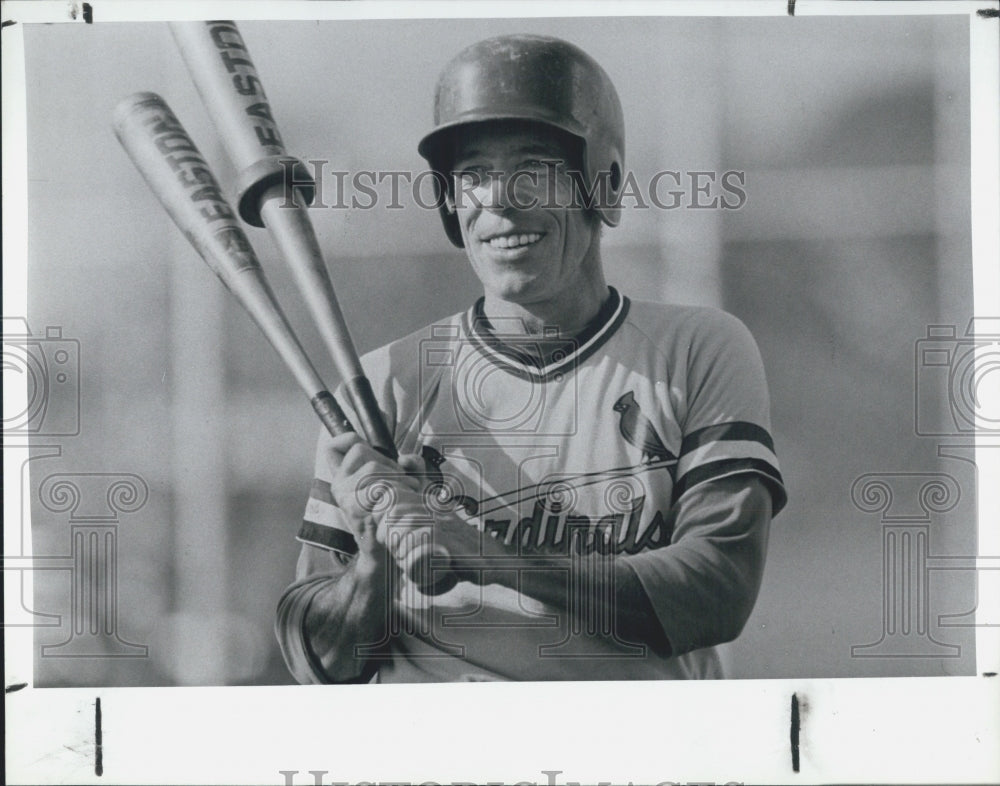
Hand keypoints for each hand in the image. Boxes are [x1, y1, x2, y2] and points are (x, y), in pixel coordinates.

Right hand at [325, 432, 435, 569]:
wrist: (392, 552)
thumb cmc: (397, 516)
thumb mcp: (401, 484)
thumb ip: (406, 465)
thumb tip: (407, 458)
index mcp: (344, 479)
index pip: (334, 447)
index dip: (346, 438)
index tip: (363, 443)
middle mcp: (340, 486)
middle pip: (361, 450)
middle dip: (387, 462)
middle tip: (399, 482)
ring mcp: (346, 497)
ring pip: (372, 467)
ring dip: (397, 478)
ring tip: (405, 494)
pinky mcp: (356, 508)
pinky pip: (379, 484)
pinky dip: (399, 489)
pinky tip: (404, 501)